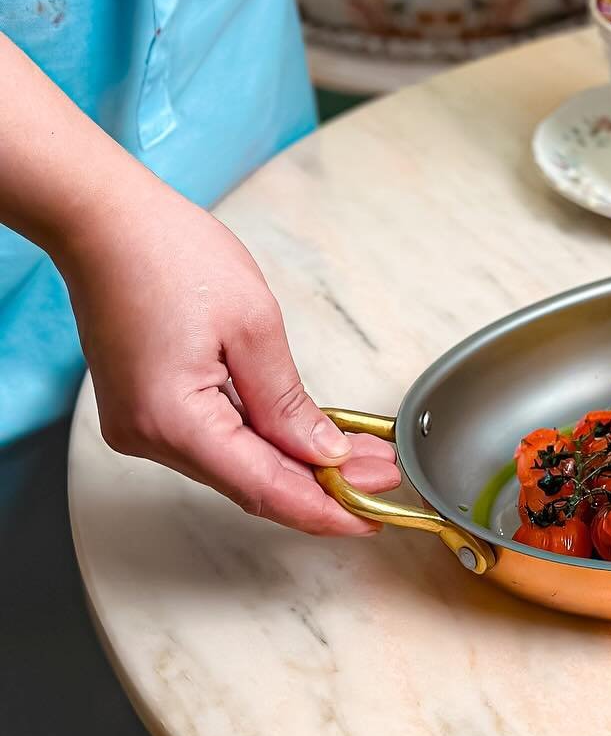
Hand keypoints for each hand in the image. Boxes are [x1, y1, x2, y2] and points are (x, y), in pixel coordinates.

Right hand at [59, 179, 401, 533]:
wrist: (104, 221)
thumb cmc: (168, 255)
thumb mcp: (253, 324)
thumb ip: (288, 401)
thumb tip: (323, 453)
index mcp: (173, 420)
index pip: (263, 488)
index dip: (324, 508)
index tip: (371, 514)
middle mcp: (146, 436)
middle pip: (248, 481)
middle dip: (319, 484)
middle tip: (381, 479)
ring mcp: (139, 425)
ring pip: (232, 463)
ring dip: (293, 463)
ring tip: (357, 458)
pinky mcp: (142, 408)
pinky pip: (211, 439)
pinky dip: (259, 442)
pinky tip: (300, 438)